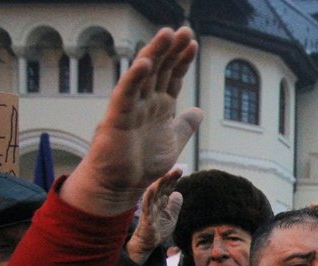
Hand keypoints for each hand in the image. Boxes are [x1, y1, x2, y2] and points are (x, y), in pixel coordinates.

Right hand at [61, 27, 202, 215]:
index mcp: (159, 105)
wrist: (122, 183)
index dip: (182, 61)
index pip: (173, 77)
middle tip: (184, 30)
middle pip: (160, 69)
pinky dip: (134, 78)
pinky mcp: (118, 117)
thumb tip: (199, 111)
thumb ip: (185, 125)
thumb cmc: (143, 163)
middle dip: (172, 50)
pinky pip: (126, 94)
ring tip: (167, 34)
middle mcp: (145, 101)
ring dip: (155, 54)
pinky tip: (145, 63)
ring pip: (144, 75)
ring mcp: (132, 107)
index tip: (193, 44)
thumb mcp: (173, 141)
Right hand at [126, 168, 182, 263]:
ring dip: (160, 184)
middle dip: (168, 178)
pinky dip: (148, 198)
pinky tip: (151, 190)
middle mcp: (154, 203)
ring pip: (153, 194)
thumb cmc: (157, 229)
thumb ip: (174, 206)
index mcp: (161, 202)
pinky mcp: (146, 219)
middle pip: (161, 188)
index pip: (167, 188)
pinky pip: (146, 207)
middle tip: (178, 169)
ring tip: (167, 176)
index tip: (179, 170)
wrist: (147, 244)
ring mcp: (149, 210)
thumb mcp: (170, 217)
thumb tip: (178, 193)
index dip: (173, 179)